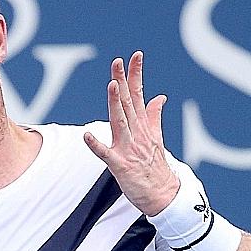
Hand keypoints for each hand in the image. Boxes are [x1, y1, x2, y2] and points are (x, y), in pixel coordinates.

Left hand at [82, 52, 181, 216]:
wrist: (163, 195)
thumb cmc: (154, 167)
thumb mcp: (155, 138)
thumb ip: (154, 116)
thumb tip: (159, 96)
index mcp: (143, 126)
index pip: (139, 95)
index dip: (136, 75)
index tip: (135, 55)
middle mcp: (137, 133)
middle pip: (128, 103)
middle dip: (123, 81)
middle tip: (117, 62)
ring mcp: (128, 148)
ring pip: (120, 122)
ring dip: (116, 104)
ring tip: (111, 86)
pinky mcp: (120, 165)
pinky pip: (105, 154)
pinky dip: (96, 145)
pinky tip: (86, 135)